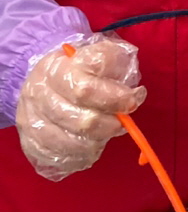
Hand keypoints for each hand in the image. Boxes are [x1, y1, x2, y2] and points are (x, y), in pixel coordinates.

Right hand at [16, 35, 145, 180]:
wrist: (45, 79)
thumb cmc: (80, 67)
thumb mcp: (99, 52)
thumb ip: (116, 65)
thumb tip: (135, 94)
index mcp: (56, 70)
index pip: (86, 89)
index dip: (115, 99)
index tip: (133, 100)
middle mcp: (38, 96)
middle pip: (81, 122)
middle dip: (110, 125)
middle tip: (122, 122)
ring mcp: (29, 121)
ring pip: (71, 144)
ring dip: (97, 142)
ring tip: (106, 132)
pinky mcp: (29, 143)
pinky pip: (59, 159)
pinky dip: (81, 157)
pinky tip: (90, 146)